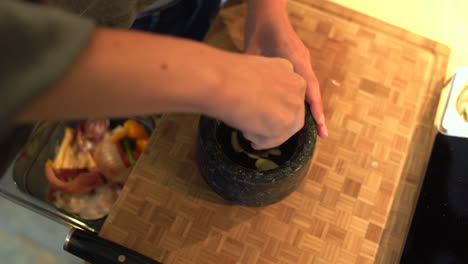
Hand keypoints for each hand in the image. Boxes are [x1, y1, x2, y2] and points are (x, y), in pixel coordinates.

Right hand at [210, 53, 306, 149]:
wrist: (220, 81)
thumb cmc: (226, 74)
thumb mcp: (252, 72)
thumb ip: (264, 86)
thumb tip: (258, 102)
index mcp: (288, 69)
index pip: (288, 96)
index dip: (275, 109)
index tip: (262, 116)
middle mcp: (297, 87)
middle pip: (291, 115)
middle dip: (274, 126)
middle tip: (253, 130)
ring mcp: (293, 105)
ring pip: (283, 130)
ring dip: (264, 134)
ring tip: (244, 130)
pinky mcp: (285, 123)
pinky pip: (271, 139)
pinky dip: (257, 139)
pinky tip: (245, 131)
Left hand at [244, 6, 327, 137]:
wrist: (267, 14)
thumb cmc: (258, 31)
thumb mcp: (252, 52)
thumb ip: (255, 73)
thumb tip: (246, 96)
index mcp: (296, 59)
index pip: (309, 86)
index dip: (314, 106)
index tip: (319, 122)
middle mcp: (303, 62)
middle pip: (313, 91)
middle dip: (318, 113)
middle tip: (323, 134)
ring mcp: (302, 62)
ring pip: (309, 89)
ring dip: (312, 108)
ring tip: (317, 129)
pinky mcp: (297, 63)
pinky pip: (303, 84)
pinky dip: (304, 99)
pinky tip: (300, 112)